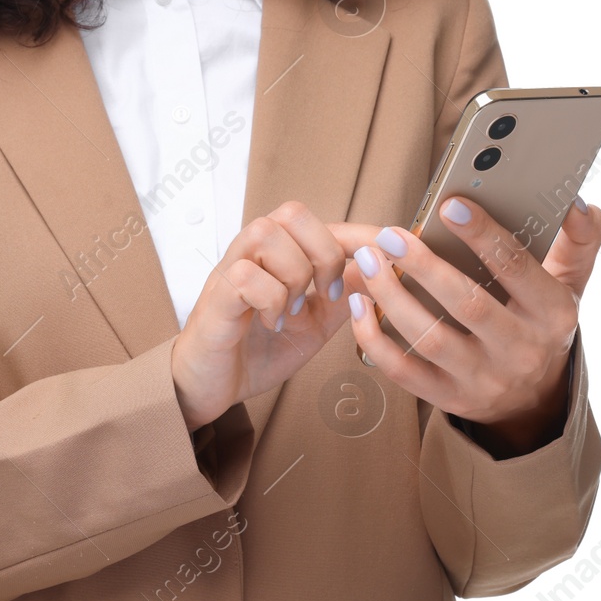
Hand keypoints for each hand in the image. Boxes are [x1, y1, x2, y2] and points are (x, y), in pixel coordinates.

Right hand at [170, 201, 363, 429]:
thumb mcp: (315, 323)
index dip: (361, 234)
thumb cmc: (257, 350)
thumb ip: (344, 297)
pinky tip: (272, 323)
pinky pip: (244, 275)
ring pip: (266, 234)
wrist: (211, 386)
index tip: (389, 256)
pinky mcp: (215, 299)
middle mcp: (252, 253)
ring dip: (294, 274)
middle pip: (292, 213)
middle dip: (324, 253)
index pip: (323, 222)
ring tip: (294, 310)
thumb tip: (383, 269)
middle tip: (327, 293)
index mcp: (279, 255)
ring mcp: (230, 272)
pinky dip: (270, 300)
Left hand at [334, 195, 600, 455]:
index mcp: (553, 314)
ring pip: (431, 338)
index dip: (483, 235)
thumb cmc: (541, 323)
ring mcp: (484, 379)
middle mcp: (521, 350)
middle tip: (391, 235)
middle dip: (425, 266)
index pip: (517, 269)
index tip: (449, 205)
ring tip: (369, 261)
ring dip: (393, 297)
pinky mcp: (450, 399)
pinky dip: (375, 338)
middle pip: (467, 304)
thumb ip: (578, 241)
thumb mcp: (570, 284)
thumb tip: (580, 203)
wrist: (534, 399)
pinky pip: (404, 371)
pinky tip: (360, 304)